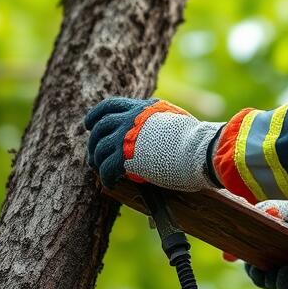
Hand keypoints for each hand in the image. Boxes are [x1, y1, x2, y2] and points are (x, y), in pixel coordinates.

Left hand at [83, 97, 222, 190]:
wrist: (198, 150)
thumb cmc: (195, 138)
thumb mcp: (174, 118)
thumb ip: (158, 120)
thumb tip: (157, 128)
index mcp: (141, 108)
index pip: (110, 105)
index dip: (96, 115)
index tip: (89, 124)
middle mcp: (129, 119)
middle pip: (100, 128)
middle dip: (94, 143)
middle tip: (93, 155)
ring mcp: (125, 137)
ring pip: (99, 148)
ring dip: (97, 161)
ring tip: (100, 170)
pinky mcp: (124, 157)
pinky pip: (106, 168)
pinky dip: (106, 177)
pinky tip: (110, 182)